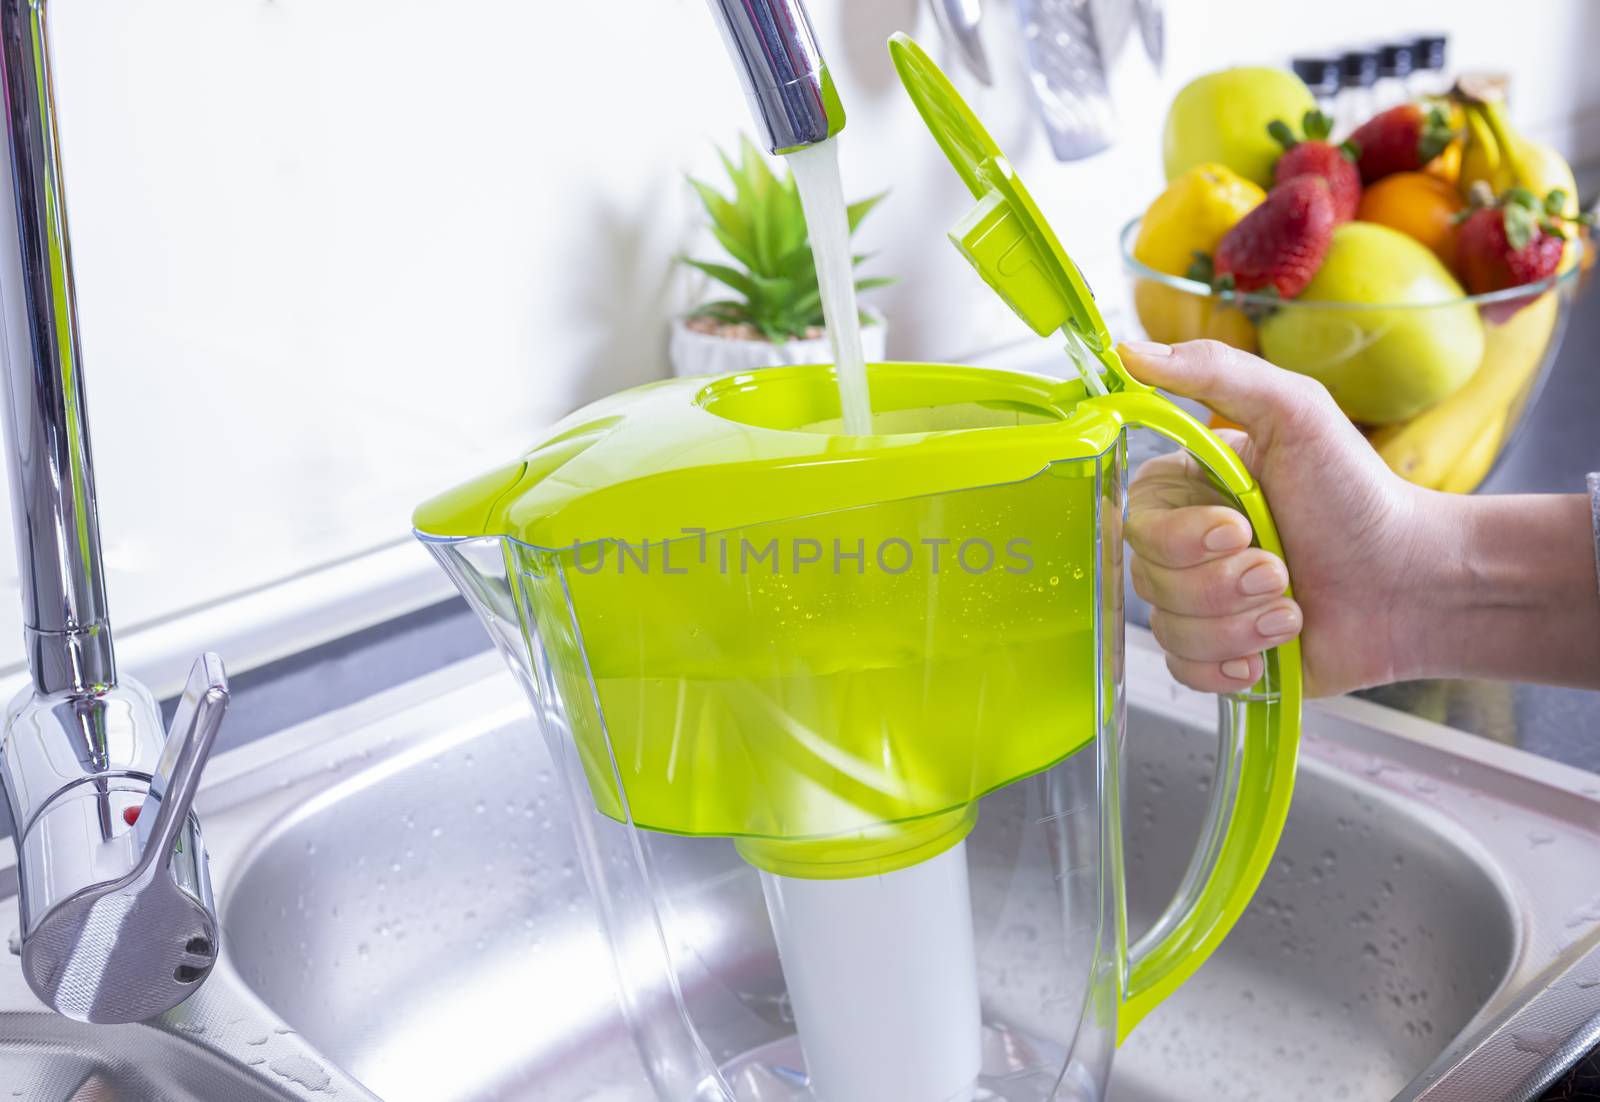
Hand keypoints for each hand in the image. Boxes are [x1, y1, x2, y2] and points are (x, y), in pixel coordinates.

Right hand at [1119, 339, 1425, 697]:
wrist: (1414, 584)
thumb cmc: (1357, 495)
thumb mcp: (1294, 412)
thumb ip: (1212, 372)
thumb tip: (1128, 351)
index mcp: (1189, 490)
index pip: (1135, 522)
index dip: (1179, 538)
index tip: (1239, 529)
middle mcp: (1184, 548)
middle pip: (1149, 580)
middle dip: (1224, 584)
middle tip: (1283, 568)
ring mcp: (1199, 605)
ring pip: (1170, 629)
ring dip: (1241, 624)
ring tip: (1293, 607)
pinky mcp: (1219, 657)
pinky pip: (1185, 672)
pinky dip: (1232, 666)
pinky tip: (1271, 651)